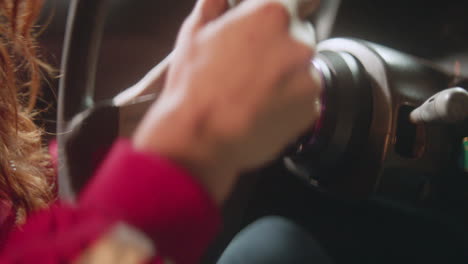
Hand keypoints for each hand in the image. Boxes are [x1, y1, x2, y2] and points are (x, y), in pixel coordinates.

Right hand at [133, 0, 321, 203]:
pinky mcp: (311, 108)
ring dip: (285, 74)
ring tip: (252, 91)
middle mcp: (298, 42)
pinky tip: (261, 107)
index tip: (283, 19)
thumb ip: (216, 4)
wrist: (200, 139)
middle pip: (300, 35)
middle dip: (281, 45)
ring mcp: (308, 78)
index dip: (294, 8)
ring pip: (302, 67)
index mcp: (272, 13)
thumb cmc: (194, 86)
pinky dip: (289, 100)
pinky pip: (304, 97)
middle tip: (251, 64)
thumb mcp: (195, 31)